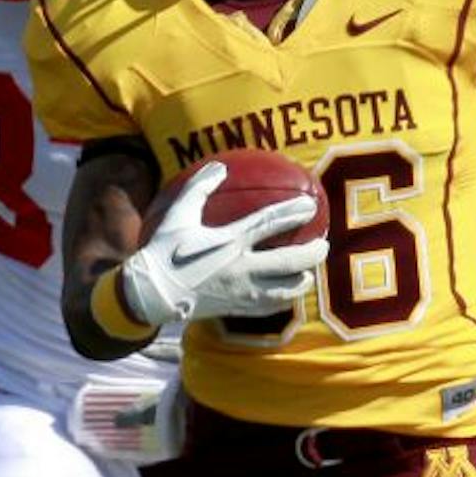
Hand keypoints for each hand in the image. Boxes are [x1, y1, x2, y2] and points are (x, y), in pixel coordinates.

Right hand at [120, 161, 329, 324]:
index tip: (310, 206)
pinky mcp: (237, 310)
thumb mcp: (177, 215)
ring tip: (309, 272)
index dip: (292, 213)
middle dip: (313, 253)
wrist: (151, 294)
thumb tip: (218, 166)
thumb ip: (198, 188)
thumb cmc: (163, 252)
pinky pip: (270, 307)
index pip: (269, 224)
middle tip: (324, 244)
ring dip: (303, 280)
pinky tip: (289, 293)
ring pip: (285, 290)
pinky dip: (285, 299)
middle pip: (290, 263)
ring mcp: (241, 292)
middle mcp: (241, 268)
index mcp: (229, 241)